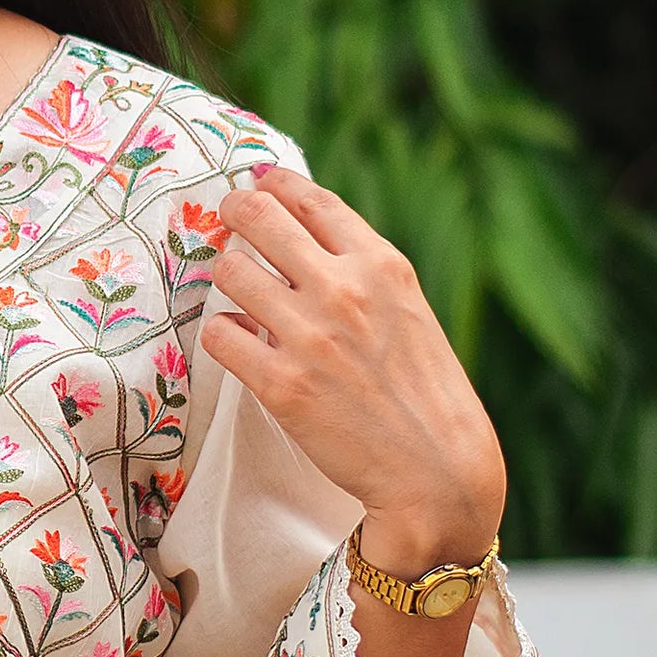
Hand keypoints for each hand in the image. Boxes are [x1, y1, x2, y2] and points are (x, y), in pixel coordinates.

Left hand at [199, 163, 506, 572]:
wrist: (437, 471)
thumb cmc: (424, 391)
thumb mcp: (407, 310)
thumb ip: (361, 271)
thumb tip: (303, 234)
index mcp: (381, 265)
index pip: (310, 199)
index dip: (273, 185)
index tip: (257, 187)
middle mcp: (344, 290)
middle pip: (256, 217)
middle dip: (233, 213)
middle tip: (225, 222)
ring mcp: (309, 336)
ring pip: (229, 272)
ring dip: (226, 280)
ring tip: (240, 297)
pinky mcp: (281, 384)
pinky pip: (220, 335)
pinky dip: (223, 335)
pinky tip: (241, 345)